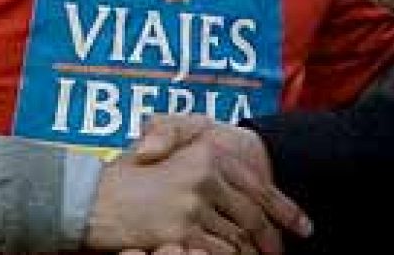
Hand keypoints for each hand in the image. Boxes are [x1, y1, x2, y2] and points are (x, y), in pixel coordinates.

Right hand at [84, 116, 308, 254]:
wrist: (89, 197)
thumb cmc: (128, 176)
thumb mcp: (168, 149)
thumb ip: (206, 158)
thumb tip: (245, 172)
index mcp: (208, 153)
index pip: (258, 187)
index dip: (286, 211)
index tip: (304, 228)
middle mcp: (206, 175)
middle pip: (253, 217)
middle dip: (271, 240)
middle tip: (280, 254)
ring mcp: (193, 204)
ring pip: (237, 239)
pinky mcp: (179, 230)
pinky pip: (216, 252)